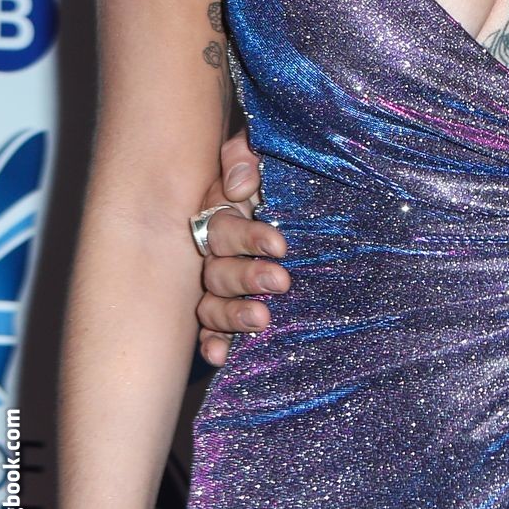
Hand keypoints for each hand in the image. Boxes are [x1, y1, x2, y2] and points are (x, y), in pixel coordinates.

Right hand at [193, 130, 286, 365]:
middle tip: (281, 282)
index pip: (222, 228)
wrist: (298, 194)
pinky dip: (213, 342)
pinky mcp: (227, 306)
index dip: (248, 238)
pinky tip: (222, 355)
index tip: (280, 246)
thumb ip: (245, 158)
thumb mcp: (262, 153)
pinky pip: (210, 328)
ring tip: (261, 320)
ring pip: (211, 302)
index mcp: (219, 213)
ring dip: (232, 314)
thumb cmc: (274, 172)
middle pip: (217, 270)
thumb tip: (240, 187)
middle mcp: (214, 250)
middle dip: (247, 278)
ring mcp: (218, 281)